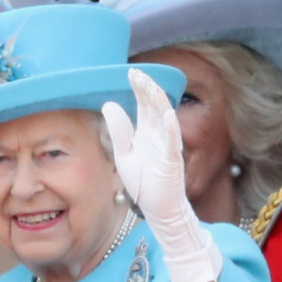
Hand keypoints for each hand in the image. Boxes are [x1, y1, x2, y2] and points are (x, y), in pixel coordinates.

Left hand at [102, 68, 221, 281]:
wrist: (159, 210)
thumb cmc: (144, 184)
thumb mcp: (124, 155)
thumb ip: (119, 131)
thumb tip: (109, 104)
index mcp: (147, 134)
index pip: (144, 105)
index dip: (139, 88)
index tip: (131, 71)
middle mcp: (159, 137)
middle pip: (154, 107)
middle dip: (147, 89)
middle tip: (137, 73)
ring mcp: (167, 148)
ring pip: (165, 119)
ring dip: (158, 102)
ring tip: (150, 86)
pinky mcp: (172, 162)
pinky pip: (172, 143)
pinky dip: (170, 128)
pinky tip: (165, 114)